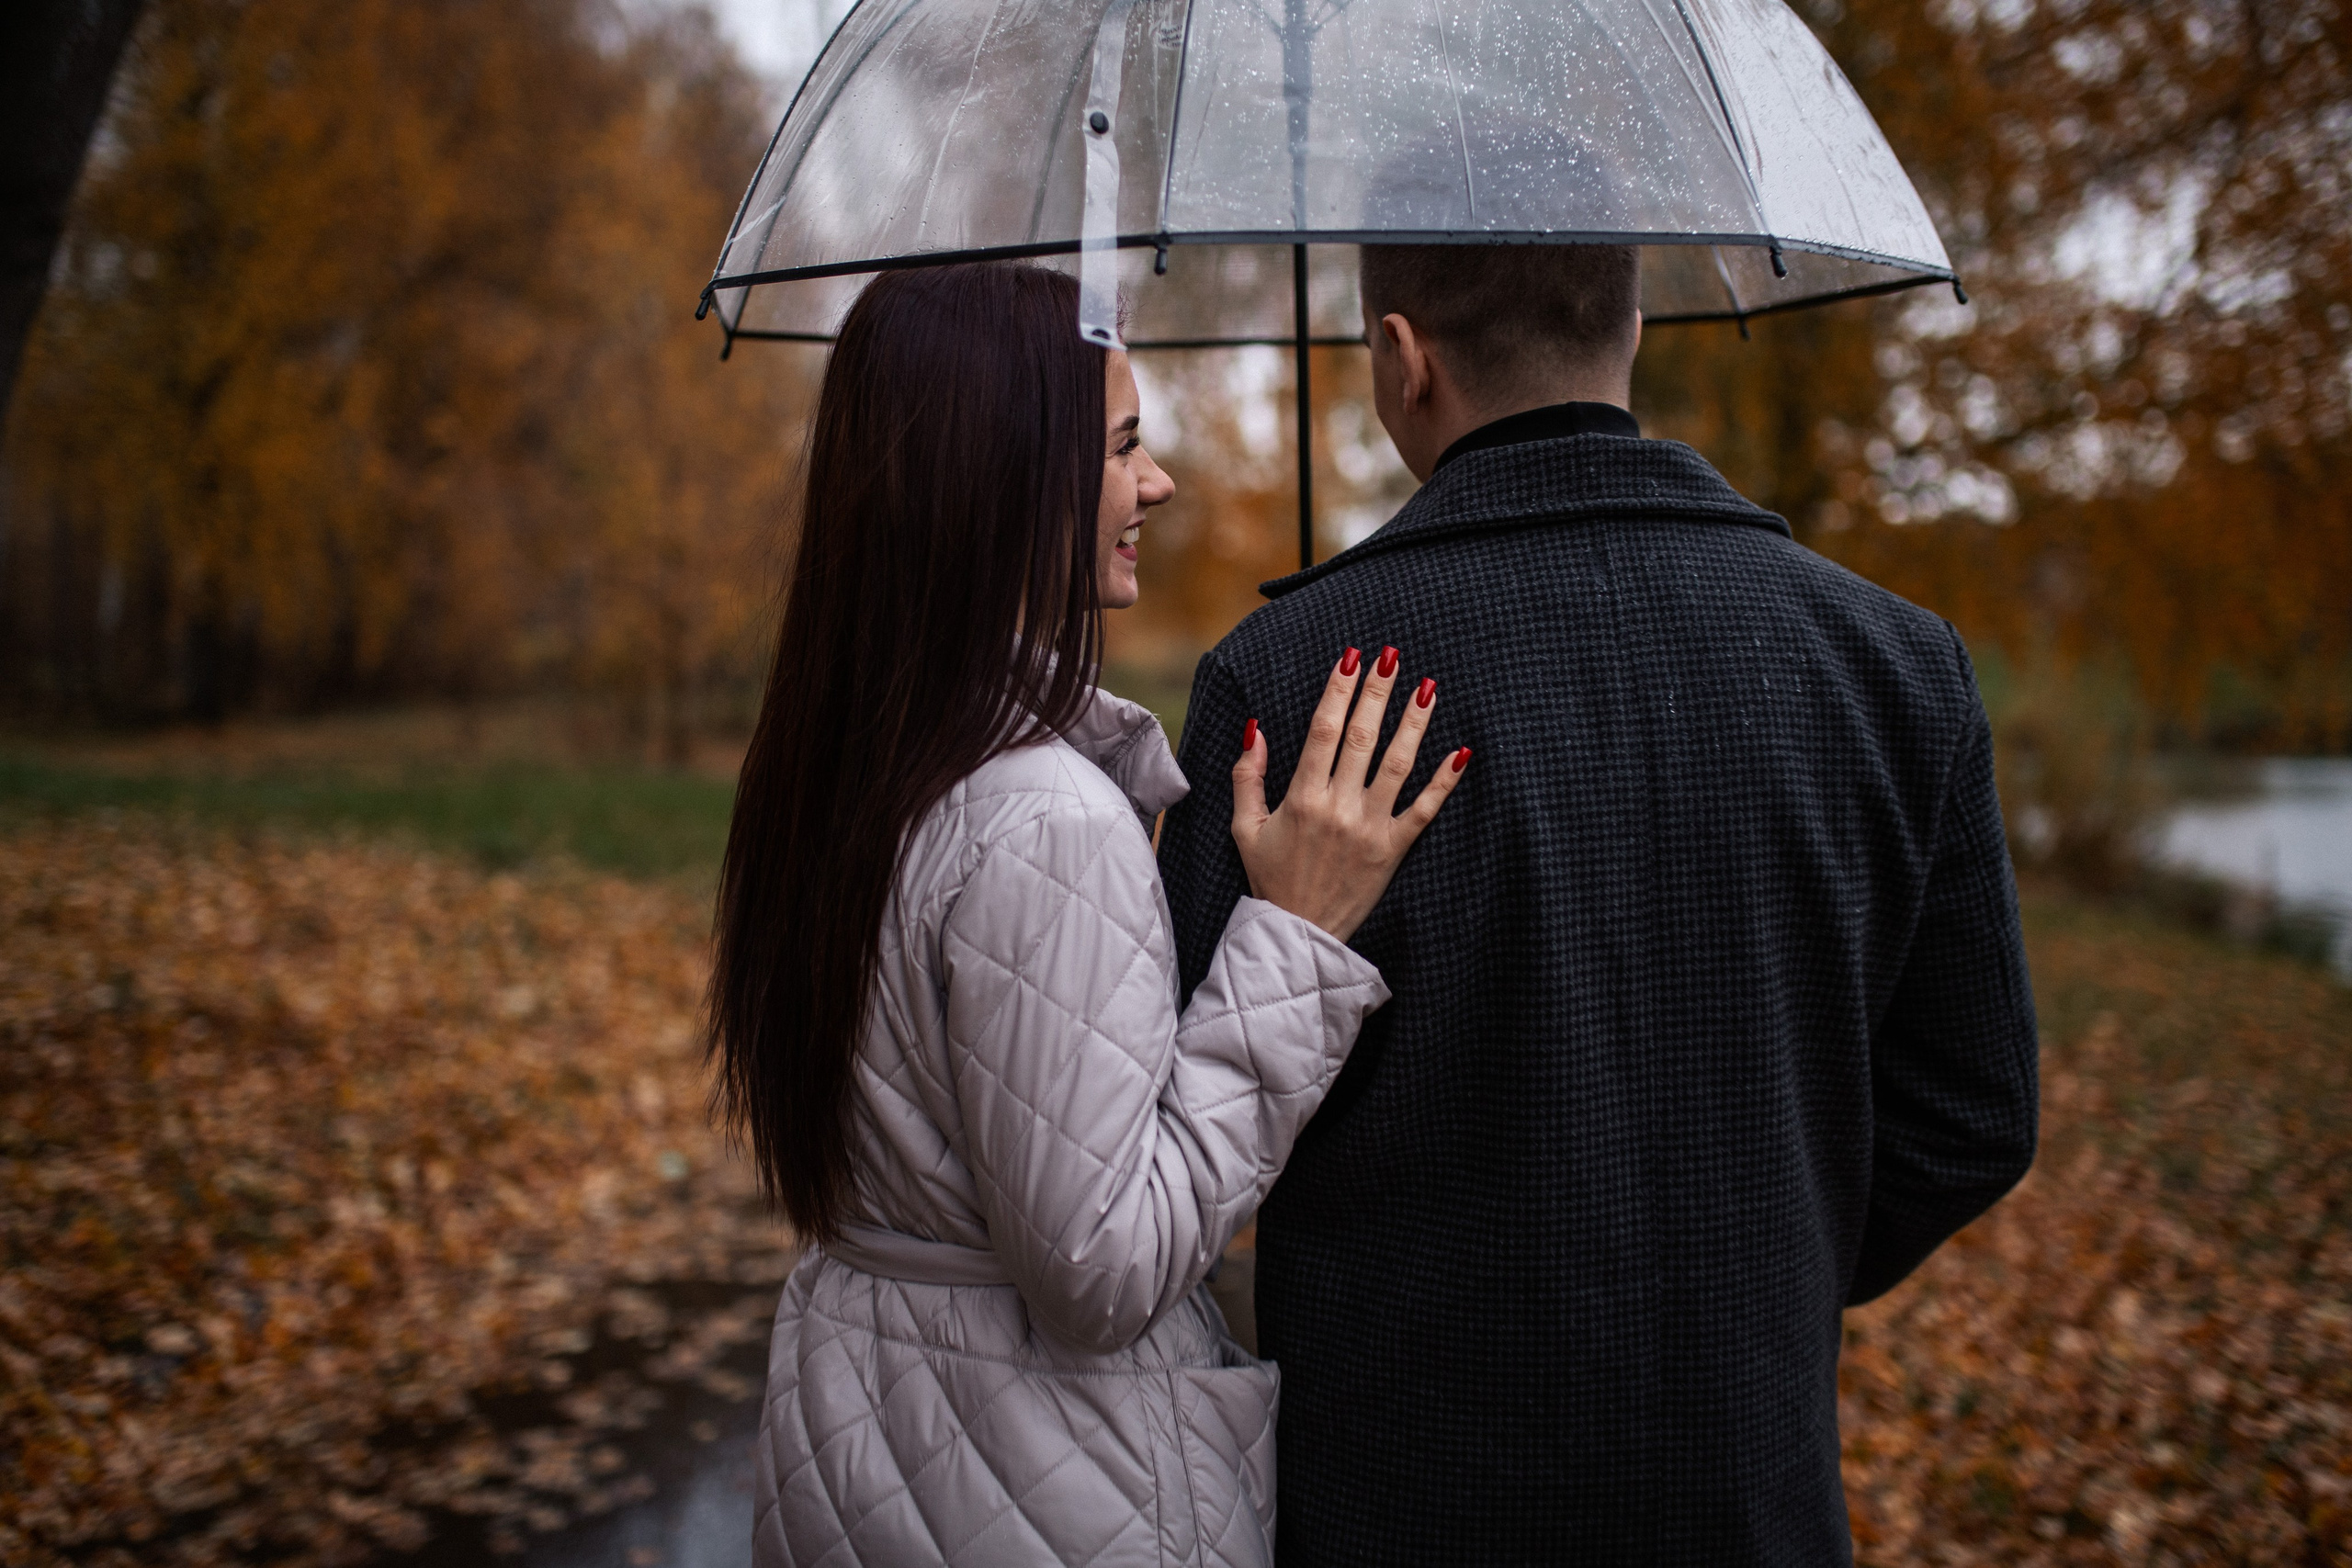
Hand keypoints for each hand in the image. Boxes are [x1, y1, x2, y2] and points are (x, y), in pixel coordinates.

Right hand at [1229, 646, 1469, 942]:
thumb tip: (1256, 730)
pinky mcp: (1393, 850)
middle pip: (1362, 738)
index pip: (1323, 731)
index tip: (1350, 659)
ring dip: (1413, 724)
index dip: (1338, 692)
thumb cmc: (1271, 878)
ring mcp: (1369, 829)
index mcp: (1302, 798)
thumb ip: (1247, 777)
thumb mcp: (1245, 828)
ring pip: (1397, 766)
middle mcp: (1338, 808)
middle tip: (1390, 655)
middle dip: (1376, 693)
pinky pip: (1423, 811)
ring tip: (1427, 688)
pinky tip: (1460, 752)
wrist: (1298, 934)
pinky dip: (1443, 782)